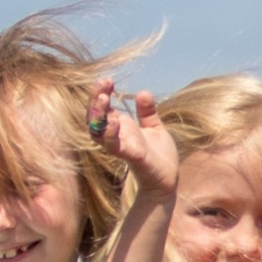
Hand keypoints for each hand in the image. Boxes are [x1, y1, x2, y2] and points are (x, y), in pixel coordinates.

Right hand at [88, 78, 180, 193]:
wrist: (167, 181)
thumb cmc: (159, 156)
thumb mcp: (155, 128)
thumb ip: (147, 112)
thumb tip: (143, 92)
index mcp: (121, 127)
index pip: (102, 108)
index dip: (101, 92)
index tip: (108, 80)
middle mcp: (116, 136)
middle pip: (94, 117)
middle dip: (94, 100)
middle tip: (103, 84)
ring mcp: (121, 147)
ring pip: (98, 132)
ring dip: (98, 115)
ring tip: (103, 98)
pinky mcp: (131, 157)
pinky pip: (114, 146)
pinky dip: (111, 135)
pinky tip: (115, 123)